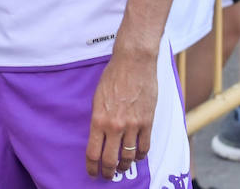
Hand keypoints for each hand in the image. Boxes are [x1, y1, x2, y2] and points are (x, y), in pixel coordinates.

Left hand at [85, 49, 156, 179]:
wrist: (133, 63)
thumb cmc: (112, 77)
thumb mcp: (97, 98)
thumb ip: (98, 119)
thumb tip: (97, 136)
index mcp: (98, 120)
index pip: (93, 152)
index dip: (92, 167)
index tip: (92, 172)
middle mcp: (115, 126)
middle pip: (111, 160)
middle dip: (108, 172)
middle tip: (107, 175)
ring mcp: (133, 126)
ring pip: (128, 157)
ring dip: (124, 166)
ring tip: (121, 168)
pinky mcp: (148, 122)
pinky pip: (144, 147)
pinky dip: (139, 155)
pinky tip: (136, 156)